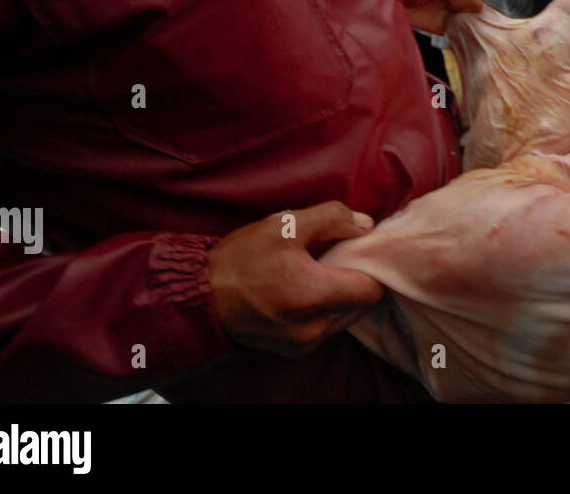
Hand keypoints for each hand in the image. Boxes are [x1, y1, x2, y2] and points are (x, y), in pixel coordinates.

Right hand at [208, 201, 384, 355]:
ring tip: (318, 272)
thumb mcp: (284, 225)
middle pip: (362, 305)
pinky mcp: (292, 350)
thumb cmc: (239, 260)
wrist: (196, 299)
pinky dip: (324, 310)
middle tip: (337, 258)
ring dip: (341, 296)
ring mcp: (303, 344)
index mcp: (316, 296)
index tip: (357, 250)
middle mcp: (314, 328)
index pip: (373, 289)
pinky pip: (325, 329)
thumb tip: (365, 226)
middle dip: (357, 280)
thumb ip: (332, 218)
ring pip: (345, 318)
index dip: (370, 266)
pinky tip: (305, 290)